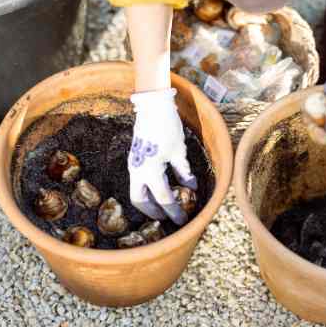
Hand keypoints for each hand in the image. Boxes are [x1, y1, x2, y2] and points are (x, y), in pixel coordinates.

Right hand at [128, 88, 196, 225]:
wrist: (152, 106)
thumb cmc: (167, 128)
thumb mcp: (178, 151)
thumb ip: (183, 172)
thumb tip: (191, 187)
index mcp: (150, 171)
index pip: (164, 198)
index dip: (174, 211)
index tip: (183, 220)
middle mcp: (137, 170)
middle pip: (140, 201)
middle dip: (153, 212)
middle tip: (167, 217)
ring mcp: (134, 164)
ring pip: (137, 190)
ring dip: (150, 201)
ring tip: (165, 205)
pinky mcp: (135, 157)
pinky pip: (139, 179)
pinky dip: (149, 188)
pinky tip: (161, 187)